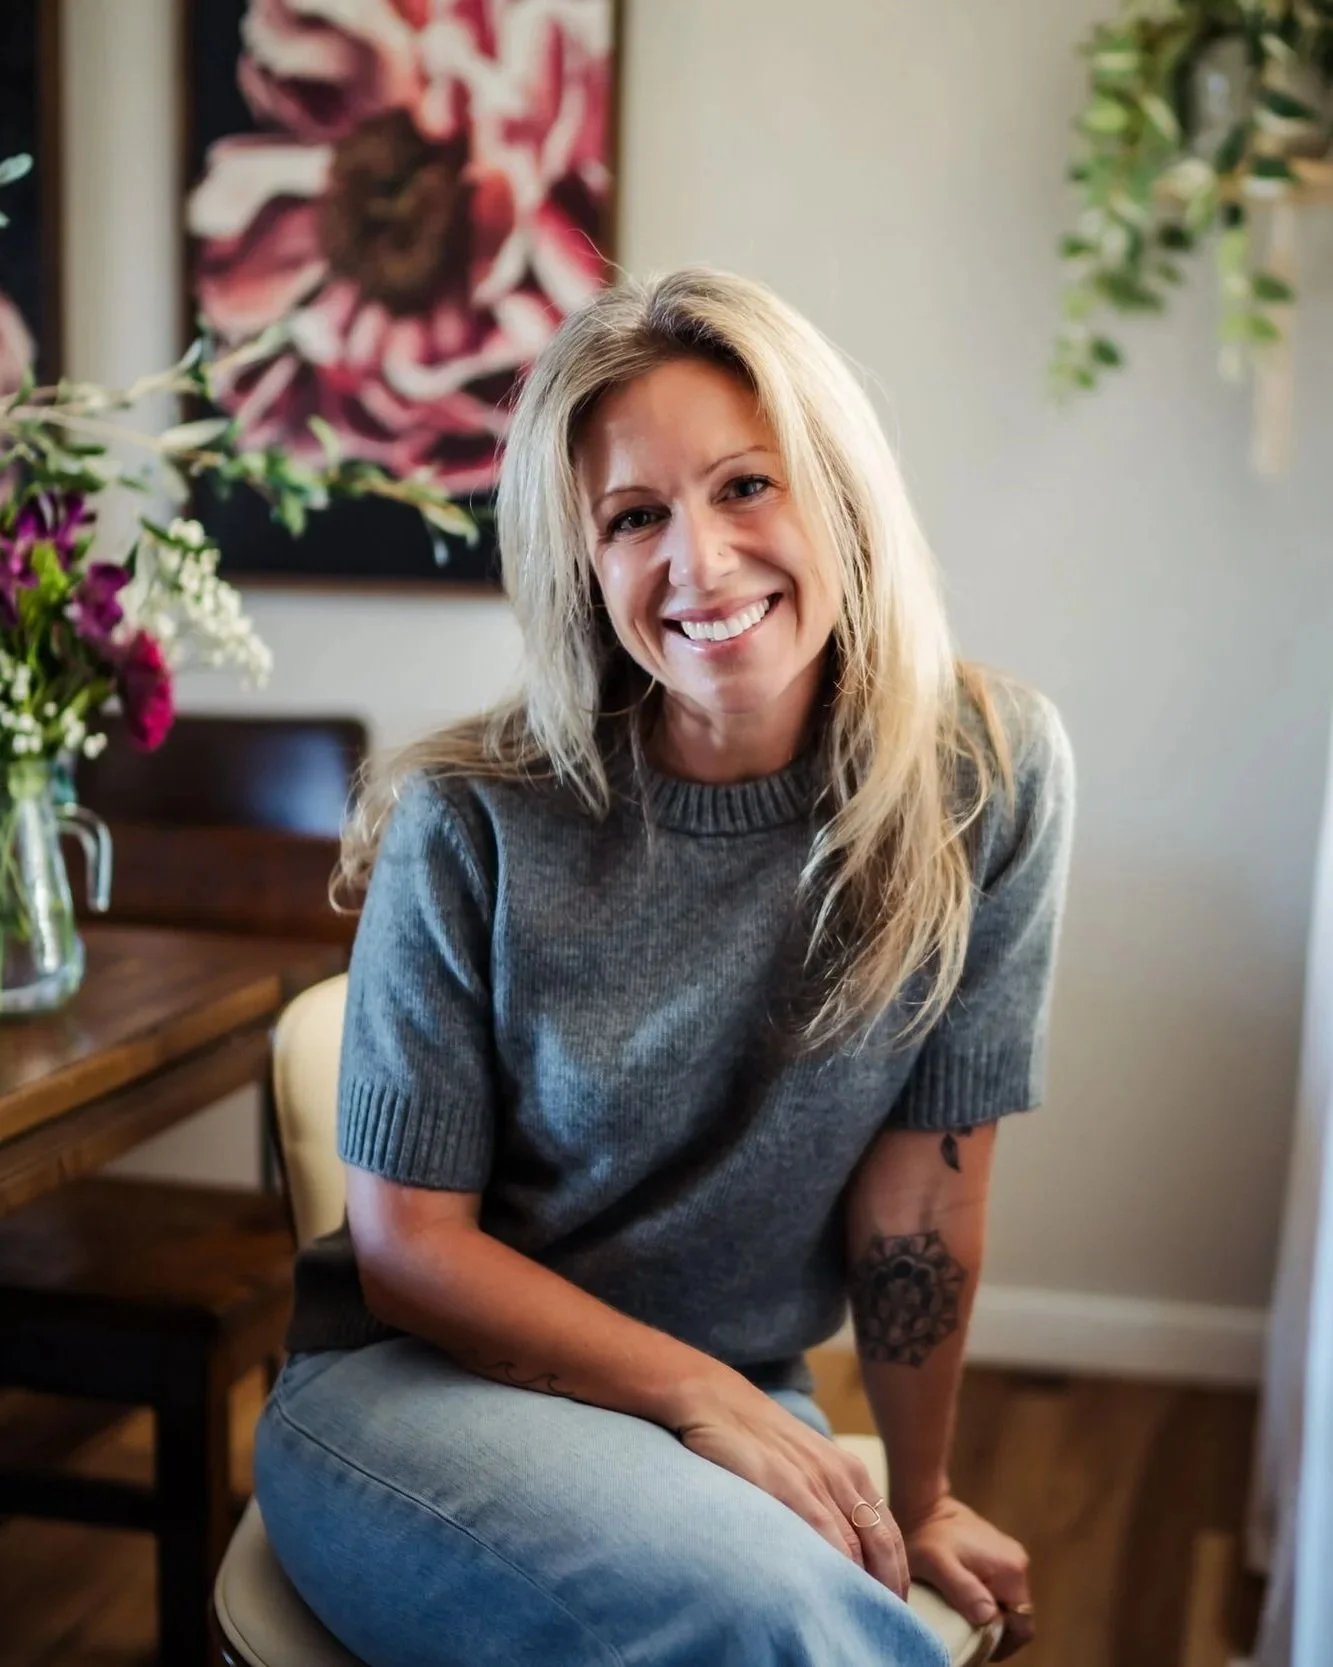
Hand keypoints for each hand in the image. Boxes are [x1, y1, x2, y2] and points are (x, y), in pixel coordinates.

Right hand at [672, 1378, 910, 1599]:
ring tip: (861, 1618)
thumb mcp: (805, 1463)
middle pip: (881, 1543)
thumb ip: (827, 1497)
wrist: (718, 1400)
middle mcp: (840, 1473)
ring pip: (854, 1543)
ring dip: (863, 1584)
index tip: (895, 1604)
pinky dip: (834, 1563)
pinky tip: (833, 1588)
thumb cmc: (759, 1439)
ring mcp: (814, 1477)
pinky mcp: (784, 1481)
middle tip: (885, 1620)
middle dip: (889, 1586)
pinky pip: (820, 1529)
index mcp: (850, 1470)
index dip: (898, 1572)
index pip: (889, 1533)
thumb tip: (844, 1547)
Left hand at [899, 1494, 1033, 1658]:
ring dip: (992, 1617)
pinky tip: (967, 1604)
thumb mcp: (938, 1565)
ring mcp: (1010, 1558)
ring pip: (1009, 1604)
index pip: (1023, 1626)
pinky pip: (1001, 1590)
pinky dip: (988, 1601)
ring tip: (966, 1623)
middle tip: (970, 1640)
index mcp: (1011, 1570)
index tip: (979, 1650)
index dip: (1004, 1644)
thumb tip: (989, 1617)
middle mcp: (1018, 1564)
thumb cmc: (927, 1536)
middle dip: (997, 1633)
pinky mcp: (1000, 1555)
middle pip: (1017, 1616)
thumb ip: (964, 1590)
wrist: (924, 1504)